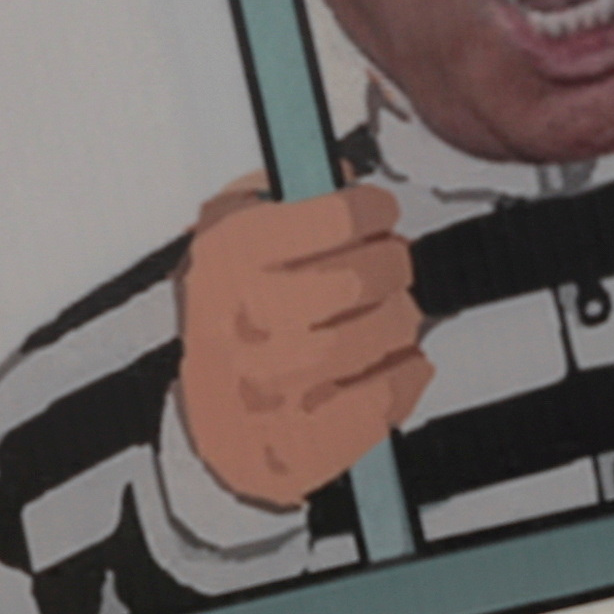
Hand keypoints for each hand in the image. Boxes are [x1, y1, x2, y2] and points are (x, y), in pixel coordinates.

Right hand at [175, 179, 430, 512]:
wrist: (209, 415)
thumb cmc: (230, 313)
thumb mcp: (230, 229)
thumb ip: (281, 188)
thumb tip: (336, 173)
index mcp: (231, 255)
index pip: (341, 215)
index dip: (373, 208)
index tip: (374, 213)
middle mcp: (246, 320)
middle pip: (367, 275)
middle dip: (391, 262)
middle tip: (384, 265)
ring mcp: (272, 387)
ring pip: (384, 332)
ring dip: (400, 318)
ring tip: (383, 315)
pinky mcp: (301, 440)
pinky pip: (385, 397)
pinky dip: (404, 374)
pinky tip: (388, 362)